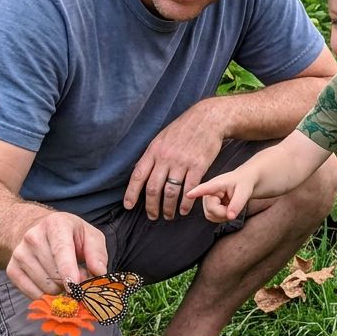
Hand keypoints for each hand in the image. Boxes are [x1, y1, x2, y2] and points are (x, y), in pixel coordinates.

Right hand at [3, 212, 107, 299]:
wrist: (37, 230)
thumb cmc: (69, 235)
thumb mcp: (89, 235)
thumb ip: (97, 253)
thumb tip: (99, 273)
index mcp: (56, 224)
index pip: (61, 250)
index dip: (68, 271)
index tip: (75, 287)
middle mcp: (33, 236)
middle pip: (54, 273)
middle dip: (71, 283)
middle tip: (77, 276)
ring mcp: (20, 253)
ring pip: (45, 286)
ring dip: (59, 289)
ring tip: (62, 276)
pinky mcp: (12, 269)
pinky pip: (32, 294)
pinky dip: (45, 295)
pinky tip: (50, 282)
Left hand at [123, 103, 224, 219]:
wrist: (207, 119)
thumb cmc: (183, 129)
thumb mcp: (161, 137)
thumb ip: (152, 155)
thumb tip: (139, 171)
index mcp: (154, 150)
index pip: (138, 175)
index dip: (131, 193)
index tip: (128, 206)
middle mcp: (166, 157)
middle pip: (154, 188)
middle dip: (151, 206)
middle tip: (153, 216)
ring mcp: (182, 162)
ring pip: (171, 192)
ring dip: (169, 208)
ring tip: (169, 215)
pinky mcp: (198, 166)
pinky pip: (189, 189)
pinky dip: (186, 203)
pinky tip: (184, 210)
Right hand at [186, 172, 255, 222]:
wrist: (243, 182)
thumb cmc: (244, 183)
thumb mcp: (244, 192)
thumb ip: (237, 204)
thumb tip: (230, 217)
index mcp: (216, 184)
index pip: (204, 188)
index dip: (195, 192)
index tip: (188, 194)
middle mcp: (208, 192)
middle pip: (210, 209)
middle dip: (223, 212)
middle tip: (233, 206)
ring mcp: (207, 200)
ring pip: (210, 215)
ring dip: (223, 215)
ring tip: (231, 206)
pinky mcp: (208, 206)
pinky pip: (212, 217)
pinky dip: (222, 217)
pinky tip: (227, 210)